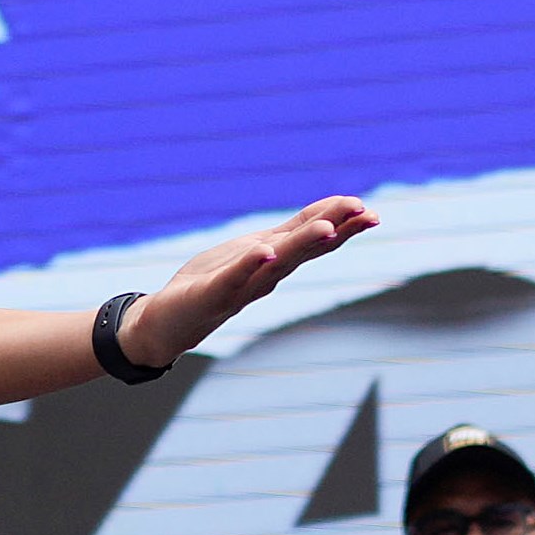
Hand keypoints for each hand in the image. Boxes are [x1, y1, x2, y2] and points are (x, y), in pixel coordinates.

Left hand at [120, 198, 379, 364]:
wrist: (165, 323)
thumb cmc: (209, 283)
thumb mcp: (252, 253)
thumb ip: (284, 239)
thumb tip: (324, 220)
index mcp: (271, 259)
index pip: (310, 236)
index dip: (339, 222)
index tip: (368, 210)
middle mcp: (263, 275)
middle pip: (304, 248)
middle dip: (336, 231)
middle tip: (367, 215)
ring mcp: (239, 286)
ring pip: (276, 263)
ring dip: (302, 245)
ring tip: (328, 229)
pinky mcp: (210, 295)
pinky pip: (233, 278)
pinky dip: (250, 265)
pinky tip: (265, 251)